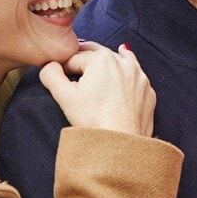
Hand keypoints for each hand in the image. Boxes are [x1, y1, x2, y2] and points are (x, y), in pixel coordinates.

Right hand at [37, 42, 155, 136]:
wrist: (122, 144)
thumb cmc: (93, 120)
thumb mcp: (64, 96)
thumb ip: (50, 75)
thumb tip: (49, 65)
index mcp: (101, 59)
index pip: (74, 58)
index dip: (62, 68)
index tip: (59, 79)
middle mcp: (123, 62)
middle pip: (97, 53)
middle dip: (84, 57)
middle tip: (73, 64)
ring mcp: (139, 76)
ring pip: (120, 59)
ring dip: (108, 58)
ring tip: (100, 56)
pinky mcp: (147, 91)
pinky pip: (135, 76)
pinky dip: (127, 72)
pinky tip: (124, 69)